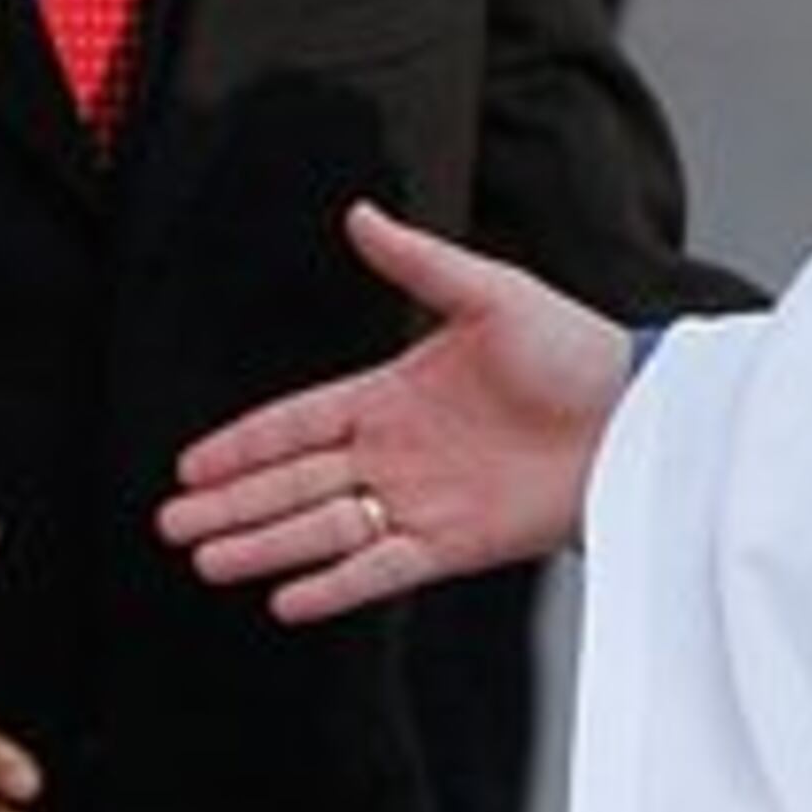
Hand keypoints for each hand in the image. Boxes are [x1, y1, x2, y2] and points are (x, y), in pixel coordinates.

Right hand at [158, 200, 631, 623]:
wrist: (639, 414)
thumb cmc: (575, 348)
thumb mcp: (491, 292)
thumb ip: (419, 262)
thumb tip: (359, 214)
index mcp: (393, 394)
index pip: (298, 423)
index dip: (243, 444)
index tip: (189, 465)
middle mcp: (397, 453)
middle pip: (294, 482)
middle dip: (232, 503)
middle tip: (171, 524)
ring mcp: (423, 502)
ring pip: (323, 528)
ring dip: (265, 544)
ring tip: (206, 560)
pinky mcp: (457, 543)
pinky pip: (383, 568)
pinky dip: (336, 584)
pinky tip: (287, 597)